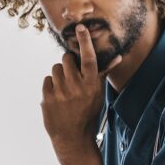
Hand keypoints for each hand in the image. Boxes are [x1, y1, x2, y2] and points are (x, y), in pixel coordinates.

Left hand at [41, 25, 120, 159]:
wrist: (73, 137)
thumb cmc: (88, 112)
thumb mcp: (98, 94)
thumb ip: (103, 73)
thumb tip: (118, 55)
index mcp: (91, 85)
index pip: (88, 58)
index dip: (85, 41)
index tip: (80, 27)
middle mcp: (76, 87)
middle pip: (67, 59)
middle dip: (68, 63)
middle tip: (71, 74)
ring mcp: (60, 93)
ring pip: (55, 68)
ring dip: (59, 75)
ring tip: (65, 88)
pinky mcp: (47, 98)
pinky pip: (47, 80)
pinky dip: (51, 85)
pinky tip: (57, 97)